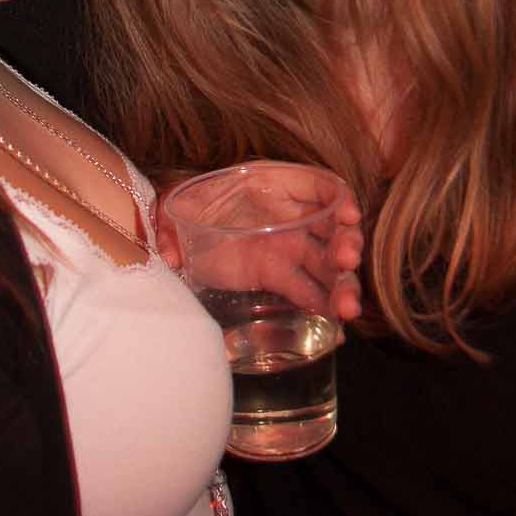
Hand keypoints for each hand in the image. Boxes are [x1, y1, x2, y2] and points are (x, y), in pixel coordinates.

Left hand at [156, 172, 363, 323]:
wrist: (180, 230)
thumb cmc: (187, 206)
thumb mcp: (178, 205)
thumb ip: (171, 224)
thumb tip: (168, 255)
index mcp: (273, 185)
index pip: (318, 186)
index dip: (339, 198)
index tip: (346, 215)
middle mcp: (289, 215)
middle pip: (332, 228)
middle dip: (347, 243)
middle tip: (346, 261)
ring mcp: (288, 247)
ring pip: (327, 264)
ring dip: (343, 285)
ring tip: (346, 309)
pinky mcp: (278, 275)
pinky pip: (308, 290)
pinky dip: (323, 308)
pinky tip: (334, 331)